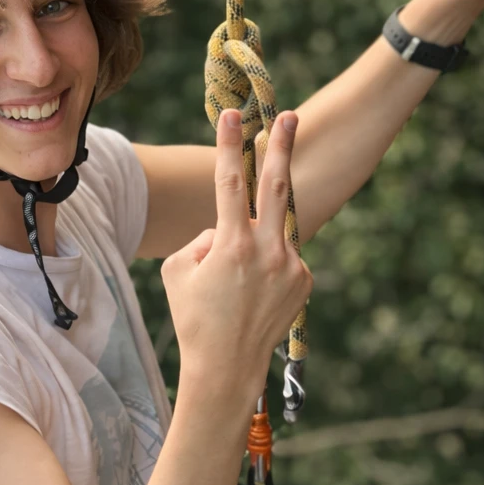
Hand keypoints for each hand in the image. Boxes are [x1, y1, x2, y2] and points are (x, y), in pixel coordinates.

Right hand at [161, 110, 312, 408]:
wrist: (227, 369)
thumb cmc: (195, 319)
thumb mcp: (179, 273)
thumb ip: (203, 238)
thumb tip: (226, 228)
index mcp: (233, 246)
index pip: (230, 183)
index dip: (229, 146)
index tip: (233, 115)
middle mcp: (268, 251)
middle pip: (277, 187)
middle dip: (282, 148)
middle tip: (290, 117)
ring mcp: (292, 266)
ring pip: (272, 232)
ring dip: (255, 240)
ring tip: (237, 280)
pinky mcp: (304, 281)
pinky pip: (282, 257)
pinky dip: (266, 266)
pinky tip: (253, 296)